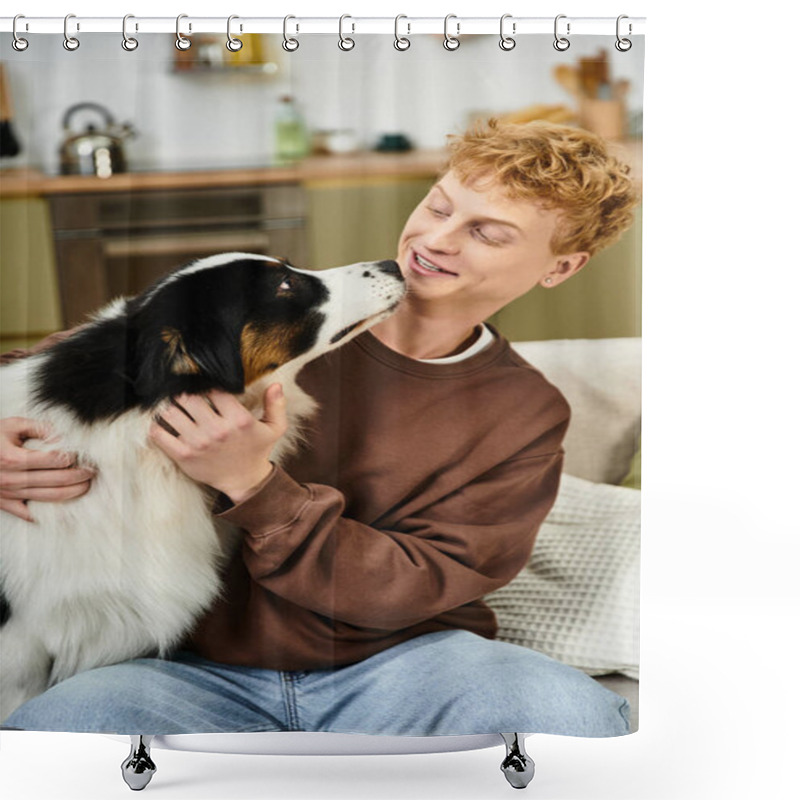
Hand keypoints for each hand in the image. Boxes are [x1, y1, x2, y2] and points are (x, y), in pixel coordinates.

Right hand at [0, 417, 95, 521]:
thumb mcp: (13, 425)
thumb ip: (40, 428)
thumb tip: (65, 436)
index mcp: (12, 458)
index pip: (54, 460)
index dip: (73, 457)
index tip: (83, 454)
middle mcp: (9, 478)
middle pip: (56, 480)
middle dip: (80, 476)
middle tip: (92, 471)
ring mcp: (6, 494)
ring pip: (49, 498)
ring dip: (72, 493)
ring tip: (86, 486)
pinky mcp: (3, 503)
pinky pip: (28, 514)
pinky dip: (47, 514)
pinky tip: (65, 510)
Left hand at [148, 386, 287, 504]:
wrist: (245, 481)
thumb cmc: (257, 451)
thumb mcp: (275, 428)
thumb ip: (276, 405)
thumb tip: (275, 384)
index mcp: (238, 420)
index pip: (213, 390)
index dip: (205, 384)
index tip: (202, 384)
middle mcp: (217, 430)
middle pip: (188, 398)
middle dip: (184, 392)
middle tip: (184, 393)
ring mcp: (198, 443)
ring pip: (171, 412)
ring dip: (169, 406)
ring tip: (173, 405)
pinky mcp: (183, 456)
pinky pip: (159, 435)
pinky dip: (156, 425)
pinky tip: (162, 422)